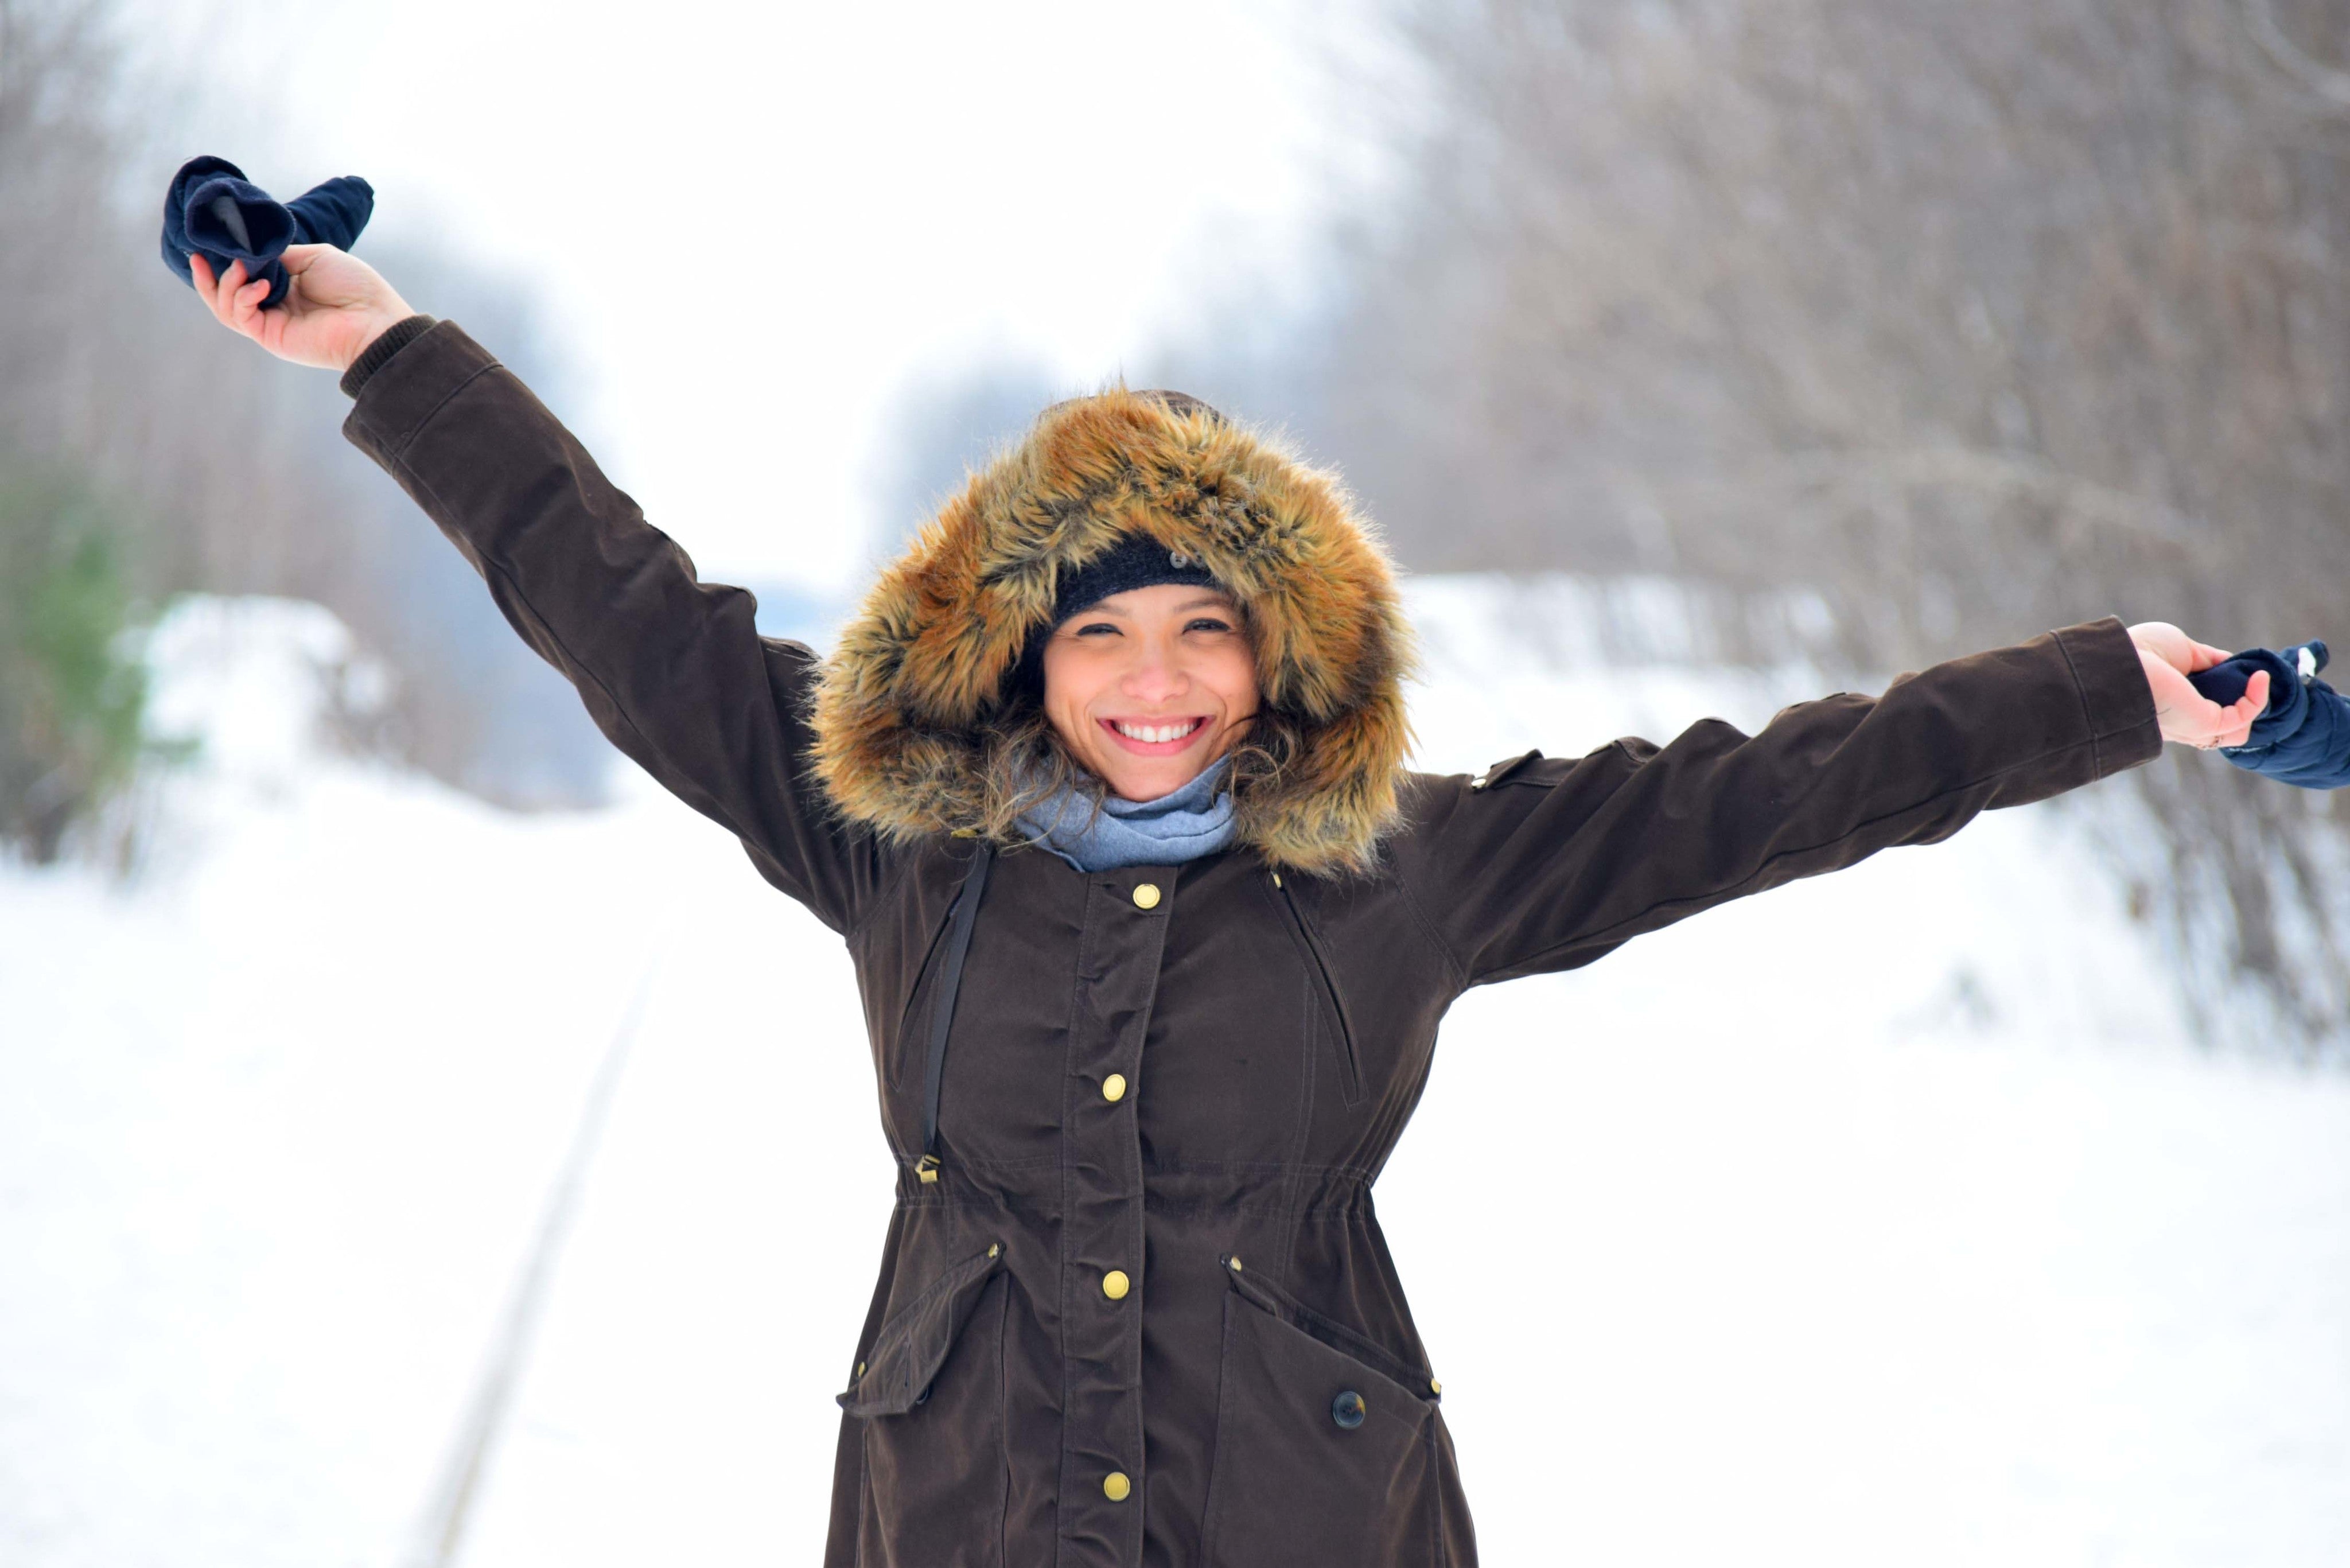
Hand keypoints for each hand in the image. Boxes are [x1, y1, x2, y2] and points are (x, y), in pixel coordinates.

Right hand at [187, 243, 414, 372]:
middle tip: (198, 256)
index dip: (225, 261)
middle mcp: (275, 306)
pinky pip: (242, 316)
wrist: (376, 322)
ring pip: (227, 307)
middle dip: (209, 277)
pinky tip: (261, 285)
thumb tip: (251, 252)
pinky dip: (244, 297)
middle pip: (226, 295)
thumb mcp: (314, 257)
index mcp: (286, 286)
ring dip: (226, 284)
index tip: (210, 242)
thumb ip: (279, 254)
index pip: (244, 275)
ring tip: (241, 268)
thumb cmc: (355, 288)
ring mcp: (272, 323)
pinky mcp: (272, 337)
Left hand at [2127, 621, 2268, 749]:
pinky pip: (2242, 719)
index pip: (2210, 712)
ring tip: (2257, 677)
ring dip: (2254, 702)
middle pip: (2227, 727)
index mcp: (2175, 706)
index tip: (2243, 673)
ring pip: (2237, 731)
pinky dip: (2257, 698)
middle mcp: (2184, 722)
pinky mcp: (2204, 725)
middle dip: (2246, 703)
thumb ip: (2209, 660)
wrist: (2121, 661)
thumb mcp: (2184, 650)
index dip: (2231, 695)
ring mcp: (2194, 727)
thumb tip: (2232, 663)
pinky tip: (2260, 677)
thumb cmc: (2143, 651)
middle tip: (2254, 677)